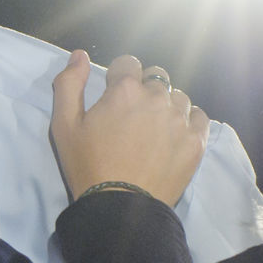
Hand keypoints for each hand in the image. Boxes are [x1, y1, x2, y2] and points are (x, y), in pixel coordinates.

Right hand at [51, 51, 208, 205]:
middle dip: (144, 90)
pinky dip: (188, 121)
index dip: (118, 77)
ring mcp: (180, 118)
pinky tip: (174, 136)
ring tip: (155, 129)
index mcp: (124, 90)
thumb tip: (80, 55)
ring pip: (177, 97)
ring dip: (166, 105)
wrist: (120, 208)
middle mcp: (157, 97)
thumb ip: (69, 84)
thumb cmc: (87, 165)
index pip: (128, 63)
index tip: (113, 96)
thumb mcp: (64, 126)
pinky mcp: (196, 140)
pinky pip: (198, 116)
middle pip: (156, 77)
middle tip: (133, 116)